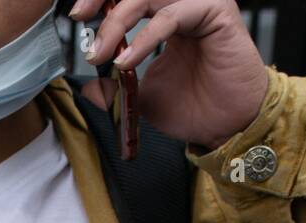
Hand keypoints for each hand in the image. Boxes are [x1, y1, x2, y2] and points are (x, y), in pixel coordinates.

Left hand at [71, 0, 269, 150]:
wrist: (228, 127)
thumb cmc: (194, 109)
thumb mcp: (141, 97)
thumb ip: (115, 85)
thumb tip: (87, 86)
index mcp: (165, 14)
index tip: (77, 17)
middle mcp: (181, 3)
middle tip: (81, 19)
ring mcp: (199, 3)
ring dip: (118, 22)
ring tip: (101, 53)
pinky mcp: (215, 10)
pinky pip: (171, 16)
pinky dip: (144, 39)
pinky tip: (127, 61)